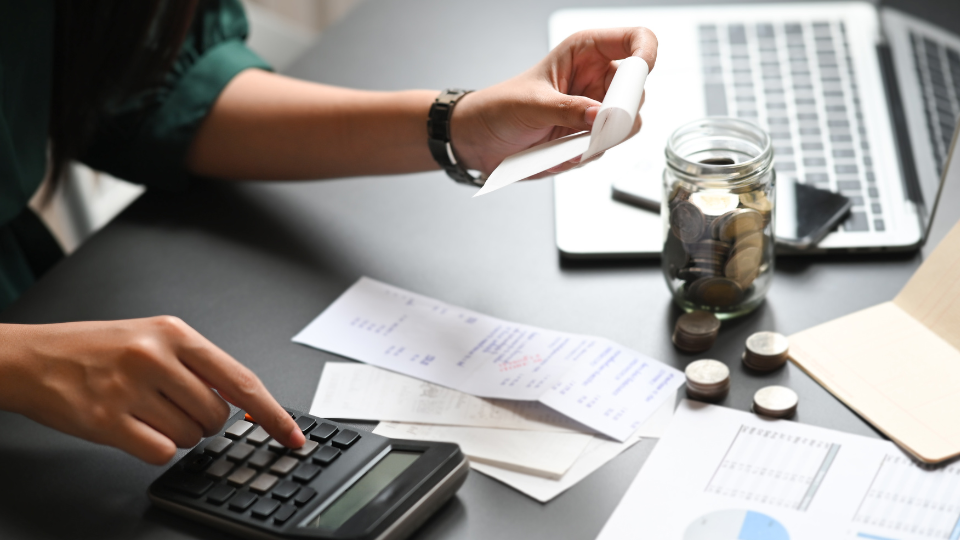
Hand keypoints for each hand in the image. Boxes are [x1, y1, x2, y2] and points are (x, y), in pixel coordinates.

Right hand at [0, 317, 304, 464]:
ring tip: (145, 409)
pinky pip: (161, 452)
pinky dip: (153, 447)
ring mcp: (132, 388)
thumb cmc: (96, 349)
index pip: (243, 380)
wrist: (32, 358)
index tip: (293, 436)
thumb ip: (198, 364)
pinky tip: (132, 426)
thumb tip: (244, 401)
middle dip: (202, 421)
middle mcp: (157, 356)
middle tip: (170, 404)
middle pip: (217, 415)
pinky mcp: (108, 420)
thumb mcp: (153, 337)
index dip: (273, 414)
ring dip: (176, 434)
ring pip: (190, 437)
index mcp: (176, 333)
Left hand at [451, 27, 656, 176]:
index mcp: (586, 52)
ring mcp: (596, 109)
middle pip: (638, 90)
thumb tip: (601, 116)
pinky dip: (586, 154)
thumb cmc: (499, 107)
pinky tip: (558, 151)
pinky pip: (607, 147)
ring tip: (565, 142)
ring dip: (600, 139)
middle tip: (594, 125)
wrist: (481, 140)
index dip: (645, 55)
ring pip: (627, 124)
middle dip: (619, 112)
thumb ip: (568, 110)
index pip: (636, 40)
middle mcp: (597, 78)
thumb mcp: (531, 105)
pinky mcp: (591, 136)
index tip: (638, 77)